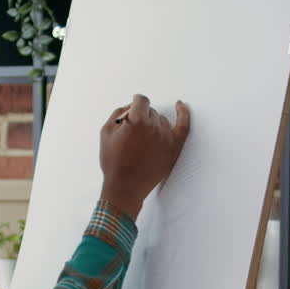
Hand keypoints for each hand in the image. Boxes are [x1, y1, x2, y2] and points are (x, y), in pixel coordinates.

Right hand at [99, 94, 190, 218]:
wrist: (125, 187)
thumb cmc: (113, 161)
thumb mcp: (106, 133)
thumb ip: (118, 113)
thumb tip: (131, 105)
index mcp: (136, 120)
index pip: (141, 101)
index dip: (135, 104)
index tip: (134, 107)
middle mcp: (153, 126)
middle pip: (151, 112)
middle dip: (142, 118)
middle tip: (133, 134)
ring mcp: (166, 136)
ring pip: (162, 120)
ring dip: (153, 125)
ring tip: (142, 142)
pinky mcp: (174, 147)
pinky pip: (183, 125)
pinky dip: (183, 113)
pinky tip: (181, 105)